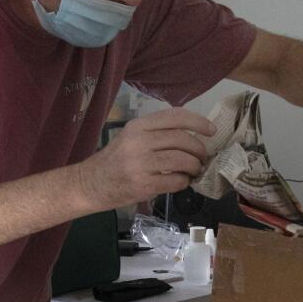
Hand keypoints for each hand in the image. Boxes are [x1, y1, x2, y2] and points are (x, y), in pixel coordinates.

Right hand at [79, 107, 213, 208]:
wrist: (90, 184)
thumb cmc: (114, 161)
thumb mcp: (131, 138)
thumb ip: (156, 134)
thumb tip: (192, 137)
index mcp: (138, 126)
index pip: (175, 117)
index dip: (198, 122)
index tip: (211, 131)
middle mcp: (139, 141)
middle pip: (183, 139)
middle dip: (199, 149)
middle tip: (202, 158)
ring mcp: (140, 164)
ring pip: (182, 160)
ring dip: (194, 166)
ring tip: (194, 171)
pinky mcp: (143, 184)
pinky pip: (175, 180)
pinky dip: (184, 182)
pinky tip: (181, 182)